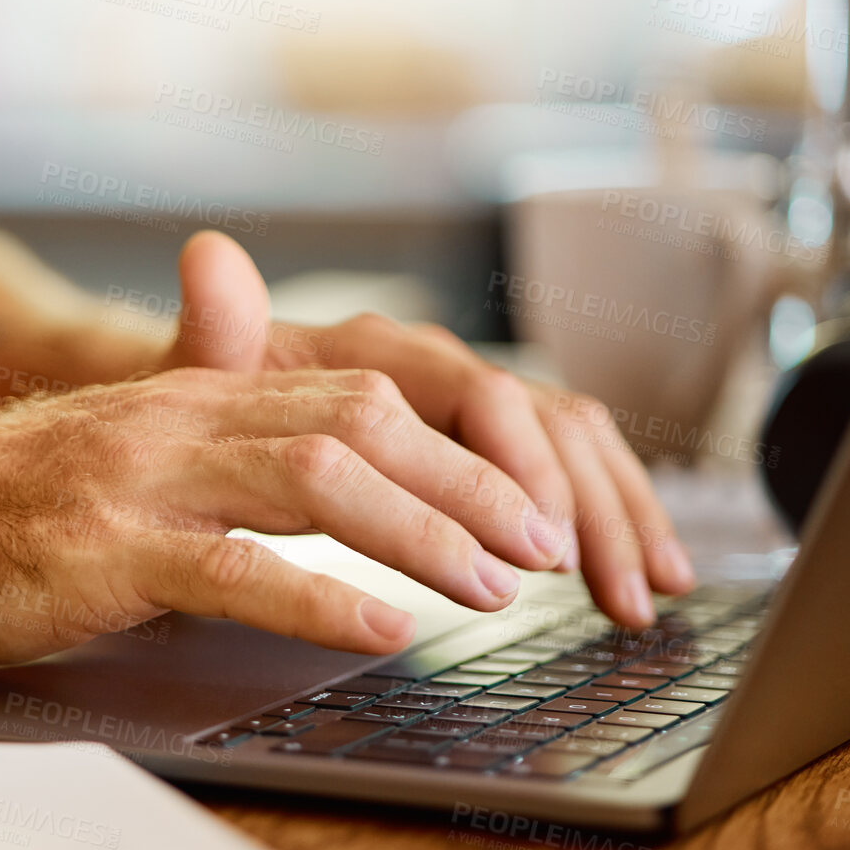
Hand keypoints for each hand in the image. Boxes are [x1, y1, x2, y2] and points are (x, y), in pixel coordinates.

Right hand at [0, 366, 573, 665]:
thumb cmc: (0, 499)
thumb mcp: (126, 448)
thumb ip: (220, 444)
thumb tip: (321, 473)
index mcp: (195, 396)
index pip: (358, 393)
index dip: (455, 444)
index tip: (522, 501)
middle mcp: (182, 421)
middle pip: (361, 424)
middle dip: (469, 484)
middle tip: (544, 546)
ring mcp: (144, 481)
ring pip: (315, 480)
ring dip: (422, 533)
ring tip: (495, 586)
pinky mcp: (104, 552)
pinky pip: (232, 568)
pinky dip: (318, 597)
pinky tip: (380, 629)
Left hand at [160, 232, 695, 628]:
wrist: (210, 400)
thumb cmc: (209, 395)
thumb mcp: (200, 371)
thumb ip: (214, 327)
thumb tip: (207, 255)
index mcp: (383, 349)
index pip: (477, 397)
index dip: (518, 469)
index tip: (538, 543)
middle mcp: (440, 369)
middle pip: (545, 425)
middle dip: (592, 509)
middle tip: (615, 591)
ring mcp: (469, 408)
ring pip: (573, 450)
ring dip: (620, 520)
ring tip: (649, 594)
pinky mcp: (483, 448)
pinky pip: (565, 474)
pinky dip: (609, 520)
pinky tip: (640, 574)